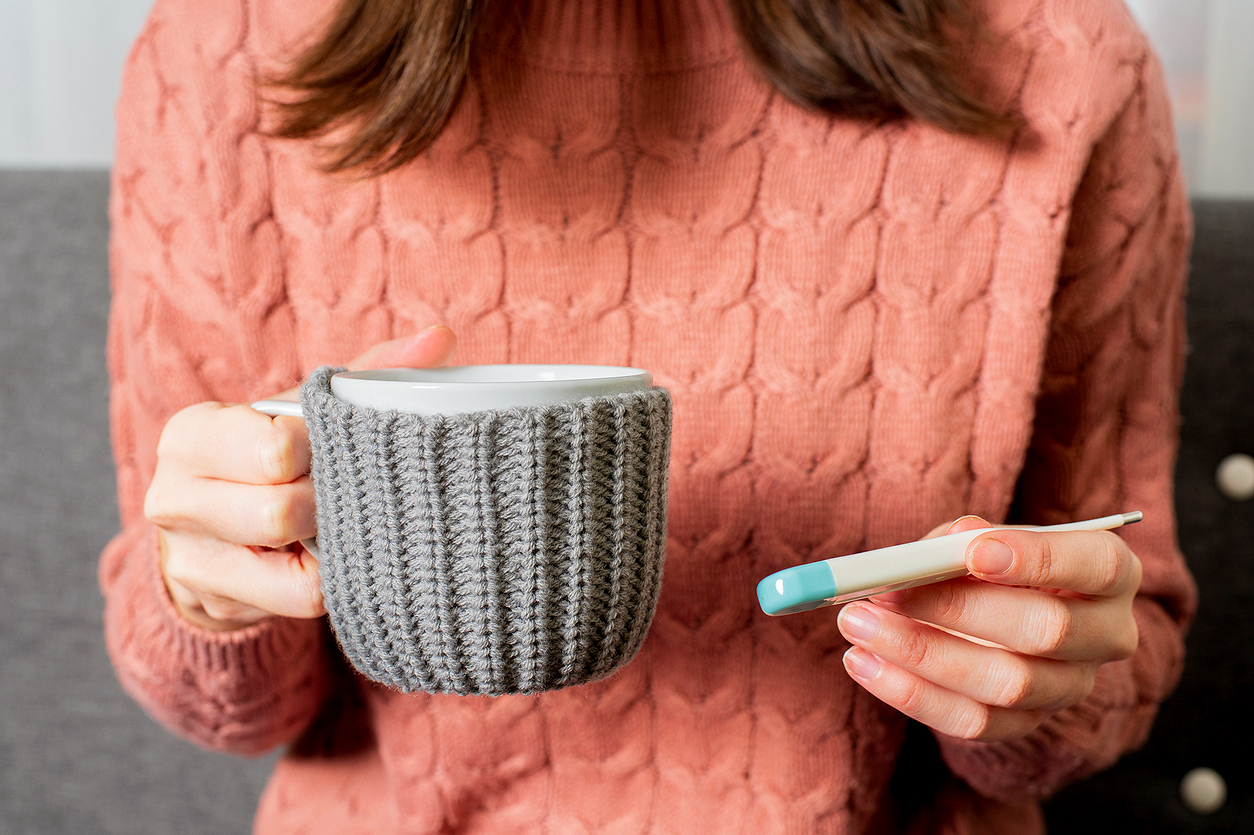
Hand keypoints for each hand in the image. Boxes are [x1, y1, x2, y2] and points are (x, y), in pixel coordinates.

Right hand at [145, 326, 457, 630]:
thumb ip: (369, 373)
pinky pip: (300, 598)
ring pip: (292, 562)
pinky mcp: (211, 599)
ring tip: (342, 521)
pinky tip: (332, 559)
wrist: (218, 530)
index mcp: (194, 432)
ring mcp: (189, 556)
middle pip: (281, 510)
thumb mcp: (307, 410)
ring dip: (333, 542)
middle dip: (331, 504)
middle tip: (352, 492)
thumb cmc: (273, 454)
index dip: (325, 453)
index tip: (340, 449)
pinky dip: (331, 580)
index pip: (277, 448)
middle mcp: (176, 493)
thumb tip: (442, 339)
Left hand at [836, 516, 1141, 740]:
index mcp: (1108, 573)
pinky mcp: (1026, 725)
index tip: (972, 552)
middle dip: (958, 608)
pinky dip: (910, 693)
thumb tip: (951, 544)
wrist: (1002, 613)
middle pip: (1046, 631)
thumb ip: (965, 538)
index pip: (1095, 566)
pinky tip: (862, 662)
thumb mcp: (982, 536)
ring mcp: (1070, 688)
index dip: (1037, 559)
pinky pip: (972, 722)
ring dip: (921, 653)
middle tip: (887, 590)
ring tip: (857, 623)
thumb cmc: (991, 561)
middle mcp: (1106, 635)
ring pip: (1006, 685)